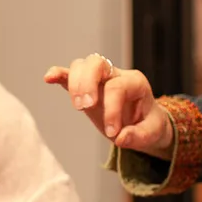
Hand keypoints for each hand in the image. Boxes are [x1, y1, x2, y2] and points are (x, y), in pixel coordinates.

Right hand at [43, 54, 172, 156]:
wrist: (144, 122)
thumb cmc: (148, 125)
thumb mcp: (153, 133)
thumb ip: (139, 136)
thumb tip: (121, 138)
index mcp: (135, 82)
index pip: (117, 87)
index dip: (111, 110)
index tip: (112, 133)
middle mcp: (116, 74)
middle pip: (96, 63)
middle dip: (87, 84)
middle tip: (86, 108)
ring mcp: (99, 78)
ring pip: (81, 65)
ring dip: (74, 84)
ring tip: (78, 107)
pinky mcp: (86, 86)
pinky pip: (70, 74)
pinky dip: (59, 74)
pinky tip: (48, 78)